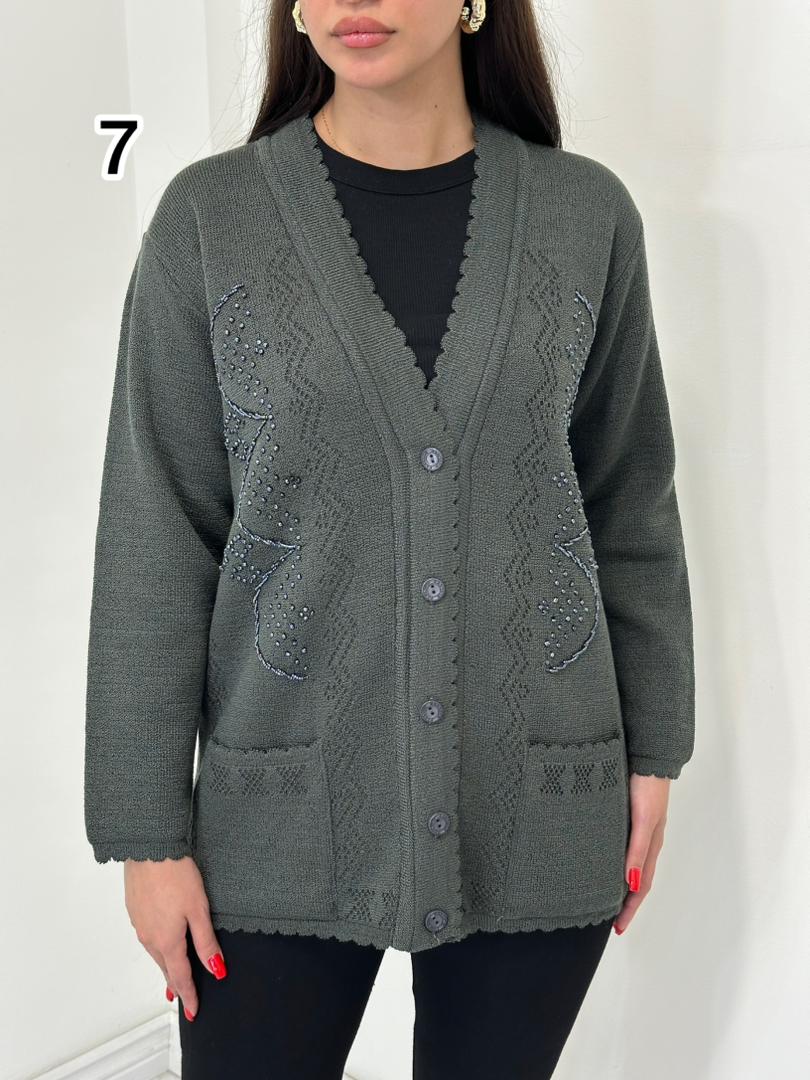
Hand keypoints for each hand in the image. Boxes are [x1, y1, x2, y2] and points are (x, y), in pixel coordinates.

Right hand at [123, 855, 226, 1019]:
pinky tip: (162, 944)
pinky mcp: (135, 910)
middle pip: (166, 968)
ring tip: (174, 977)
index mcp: (167, 941)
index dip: (189, 996)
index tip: (193, 1012)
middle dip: (176, 984)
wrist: (149, 848)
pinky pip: (147, 937)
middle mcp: (149, 937)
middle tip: (185, 998)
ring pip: (155, 953)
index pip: (180, 978)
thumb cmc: (176, 874)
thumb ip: (206, 942)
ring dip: (166, 966)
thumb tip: (216, 970)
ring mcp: (139, 924)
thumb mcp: (198, 909)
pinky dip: (157, 947)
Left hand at [612, 773, 669, 934]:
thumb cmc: (649, 787)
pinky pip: (620, 847)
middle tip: (608, 921)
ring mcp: (635, 829)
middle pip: (635, 880)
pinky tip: (601, 862)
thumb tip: (632, 884)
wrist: (647, 756)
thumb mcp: (642, 820)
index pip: (641, 886)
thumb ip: (637, 850)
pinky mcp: (626, 816)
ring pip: (627, 864)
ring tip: (602, 897)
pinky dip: (613, 862)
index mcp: (650, 845)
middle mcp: (643, 841)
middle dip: (624, 902)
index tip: (617, 929)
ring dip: (618, 884)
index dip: (630, 908)